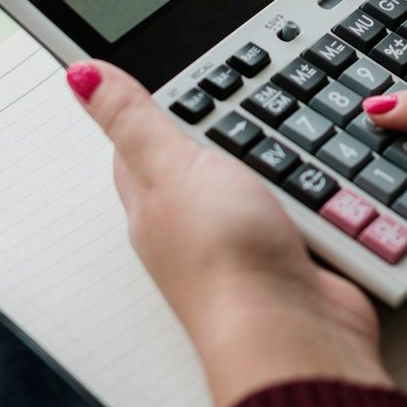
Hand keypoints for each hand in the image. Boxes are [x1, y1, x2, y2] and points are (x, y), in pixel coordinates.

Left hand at [67, 61, 389, 406]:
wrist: (290, 332)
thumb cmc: (223, 260)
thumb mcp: (172, 163)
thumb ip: (132, 118)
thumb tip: (78, 75)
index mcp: (151, 198)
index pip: (140, 141)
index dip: (156, 104)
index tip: (177, 74)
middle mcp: (194, 223)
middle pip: (206, 159)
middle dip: (231, 128)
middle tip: (252, 93)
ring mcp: (245, 243)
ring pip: (262, 184)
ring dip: (283, 162)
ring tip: (297, 133)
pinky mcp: (292, 259)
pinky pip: (305, 213)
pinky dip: (318, 197)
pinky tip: (327, 186)